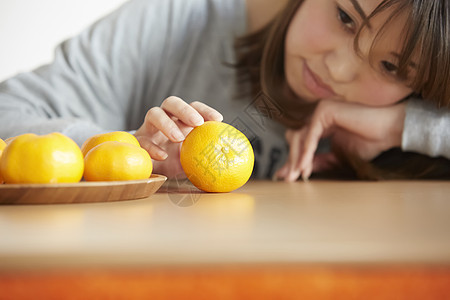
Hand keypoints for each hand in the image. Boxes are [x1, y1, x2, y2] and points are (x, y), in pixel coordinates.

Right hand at [134, 96, 222, 177]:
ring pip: (153, 113)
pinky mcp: (138, 141)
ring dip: (167, 123)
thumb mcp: (191, 156)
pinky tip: (163, 156)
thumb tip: (227, 156)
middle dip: (184, 110)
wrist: (151, 169)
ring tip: (178, 138)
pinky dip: (153, 147)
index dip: (205, 110)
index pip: (193, 107)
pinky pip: (142, 140)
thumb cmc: (175, 159)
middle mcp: (164, 118)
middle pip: (172, 102)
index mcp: (180, 119)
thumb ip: (205, 152)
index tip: (218, 119)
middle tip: (196, 123)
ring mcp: (149, 128)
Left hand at [276, 99, 406, 181]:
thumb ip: (320, 160)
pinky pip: (310, 135)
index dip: (293, 159)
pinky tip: (304, 166)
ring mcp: (320, 111)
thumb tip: (301, 170)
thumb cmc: (370, 141)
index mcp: (321, 124)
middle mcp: (318, 115)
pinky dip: (306, 151)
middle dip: (291, 160)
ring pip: (299, 136)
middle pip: (295, 138)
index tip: (288, 177)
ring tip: (297, 175)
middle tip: (288, 179)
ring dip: (297, 157)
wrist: (389, 131)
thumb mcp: (338, 156)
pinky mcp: (324, 110)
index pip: (300, 142)